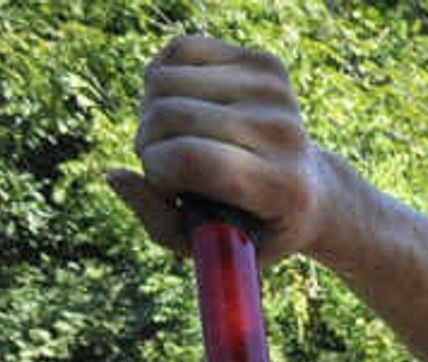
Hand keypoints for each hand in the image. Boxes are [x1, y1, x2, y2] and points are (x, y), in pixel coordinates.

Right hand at [112, 33, 341, 262]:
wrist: (313, 191)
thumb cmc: (249, 224)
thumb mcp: (206, 242)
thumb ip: (155, 219)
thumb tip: (114, 175)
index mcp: (282, 187)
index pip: (191, 158)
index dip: (158, 172)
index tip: (168, 188)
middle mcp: (286, 134)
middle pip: (169, 116)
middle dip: (149, 143)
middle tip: (168, 164)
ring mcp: (278, 93)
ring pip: (163, 80)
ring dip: (153, 111)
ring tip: (179, 136)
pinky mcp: (265, 63)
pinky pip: (179, 51)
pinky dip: (165, 78)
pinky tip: (187, 105)